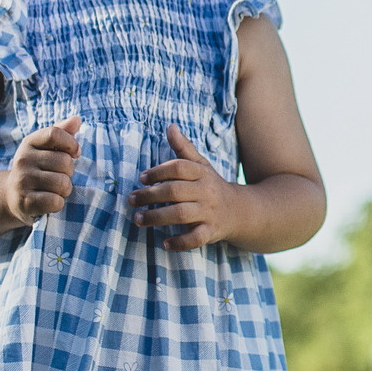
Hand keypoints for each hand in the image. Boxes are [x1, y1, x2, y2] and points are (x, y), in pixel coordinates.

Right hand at [6, 118, 79, 224]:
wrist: (12, 196)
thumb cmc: (37, 168)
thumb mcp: (45, 148)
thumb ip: (62, 132)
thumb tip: (77, 119)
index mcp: (29, 142)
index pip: (55, 133)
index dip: (71, 143)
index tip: (74, 153)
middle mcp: (23, 160)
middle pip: (64, 161)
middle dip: (69, 172)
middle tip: (59, 176)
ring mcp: (22, 181)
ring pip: (62, 183)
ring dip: (65, 189)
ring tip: (54, 189)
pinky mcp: (25, 202)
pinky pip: (56, 201)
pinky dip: (58, 203)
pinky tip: (49, 201)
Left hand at [131, 126, 243, 248]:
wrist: (240, 211)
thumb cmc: (212, 186)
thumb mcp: (201, 165)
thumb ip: (184, 148)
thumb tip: (170, 127)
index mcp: (201, 173)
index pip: (179, 167)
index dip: (159, 171)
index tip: (142, 178)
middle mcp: (206, 192)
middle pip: (175, 191)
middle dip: (150, 196)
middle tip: (131, 200)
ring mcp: (209, 212)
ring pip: (181, 214)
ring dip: (157, 217)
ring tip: (138, 219)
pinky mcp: (211, 232)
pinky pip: (195, 238)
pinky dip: (180, 242)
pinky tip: (164, 243)